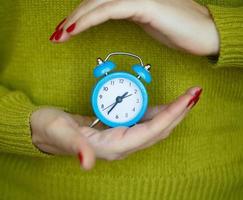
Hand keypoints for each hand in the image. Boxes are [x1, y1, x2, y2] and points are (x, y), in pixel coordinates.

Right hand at [30, 86, 201, 169]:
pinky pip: (145, 122)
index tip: (187, 99)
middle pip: (158, 130)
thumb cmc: (49, 129)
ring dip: (172, 113)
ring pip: (155, 127)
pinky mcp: (118, 129)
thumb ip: (76, 147)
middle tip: (194, 94)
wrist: (44, 129)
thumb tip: (87, 164)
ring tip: (187, 97)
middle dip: (178, 113)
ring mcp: (121, 138)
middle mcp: (121, 145)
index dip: (170, 116)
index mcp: (111, 146)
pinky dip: (158, 112)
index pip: (150, 131)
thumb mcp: (59, 134)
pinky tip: (166, 104)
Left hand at [50, 0, 218, 55]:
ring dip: (76, 19)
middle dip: (73, 18)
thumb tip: (116, 19)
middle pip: (94, 2)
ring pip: (98, 4)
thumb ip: (132, 17)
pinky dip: (90, 19)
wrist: (205, 33)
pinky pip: (110, 10)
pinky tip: (76, 29)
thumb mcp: (149, 24)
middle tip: (57, 34)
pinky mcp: (144, 4)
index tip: (67, 30)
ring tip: (60, 34)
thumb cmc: (180, 31)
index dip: (81, 16)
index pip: (100, 5)